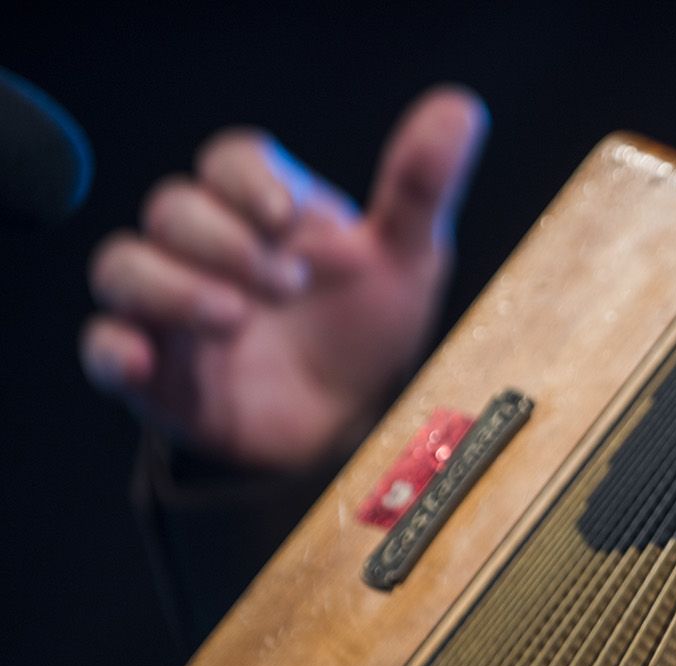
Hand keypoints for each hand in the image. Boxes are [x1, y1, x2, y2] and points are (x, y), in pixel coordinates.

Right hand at [81, 86, 488, 469]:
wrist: (351, 432)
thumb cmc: (365, 333)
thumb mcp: (406, 262)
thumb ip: (421, 189)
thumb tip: (459, 111)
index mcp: (266, 215)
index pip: (228, 163)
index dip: (246, 179)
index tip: (285, 213)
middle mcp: (209, 253)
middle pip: (172, 210)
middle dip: (224, 240)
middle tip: (287, 283)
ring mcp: (174, 312)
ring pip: (124, 268)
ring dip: (169, 286)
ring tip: (235, 316)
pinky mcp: (157, 376)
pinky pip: (103, 349)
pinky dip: (116, 351)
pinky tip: (147, 362)